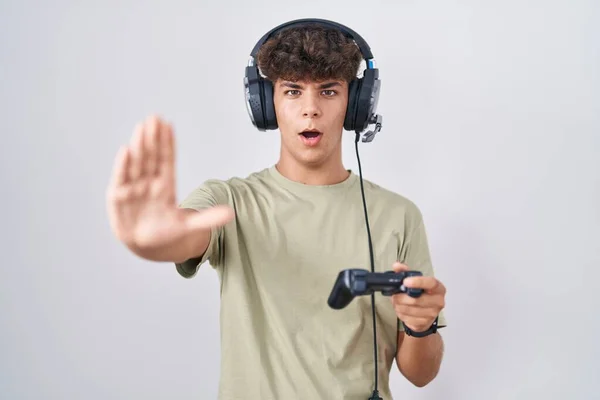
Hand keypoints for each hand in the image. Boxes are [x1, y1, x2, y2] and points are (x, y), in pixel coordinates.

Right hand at [106, 115, 233, 251]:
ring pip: (137, 163)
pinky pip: (121, 178)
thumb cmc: (166, 232)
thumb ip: (207, 219)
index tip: (168, 124)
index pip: (167, 160)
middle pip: (151, 156)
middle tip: (155, 118)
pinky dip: (123, 166)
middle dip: (153, 138)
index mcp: (166, 185)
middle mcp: (149, 182)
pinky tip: (126, 150)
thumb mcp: (189, 226)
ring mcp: (133, 188)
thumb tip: (230, 214)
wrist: (145, 245)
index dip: (168, 143)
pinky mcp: (118, 197)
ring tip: (142, 127)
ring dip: (139, 146)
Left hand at [390, 262, 445, 332]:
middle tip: (395, 294)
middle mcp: (438, 301)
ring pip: (410, 309)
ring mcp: (432, 314)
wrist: (425, 314)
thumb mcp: (415, 281)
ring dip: (399, 305)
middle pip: (416, 299)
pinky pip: (408, 318)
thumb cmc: (421, 295)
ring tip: (397, 302)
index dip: (418, 282)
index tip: (406, 281)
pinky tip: (401, 309)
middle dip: (401, 297)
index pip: (431, 283)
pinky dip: (400, 313)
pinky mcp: (424, 323)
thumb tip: (397, 266)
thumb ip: (405, 272)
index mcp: (438, 288)